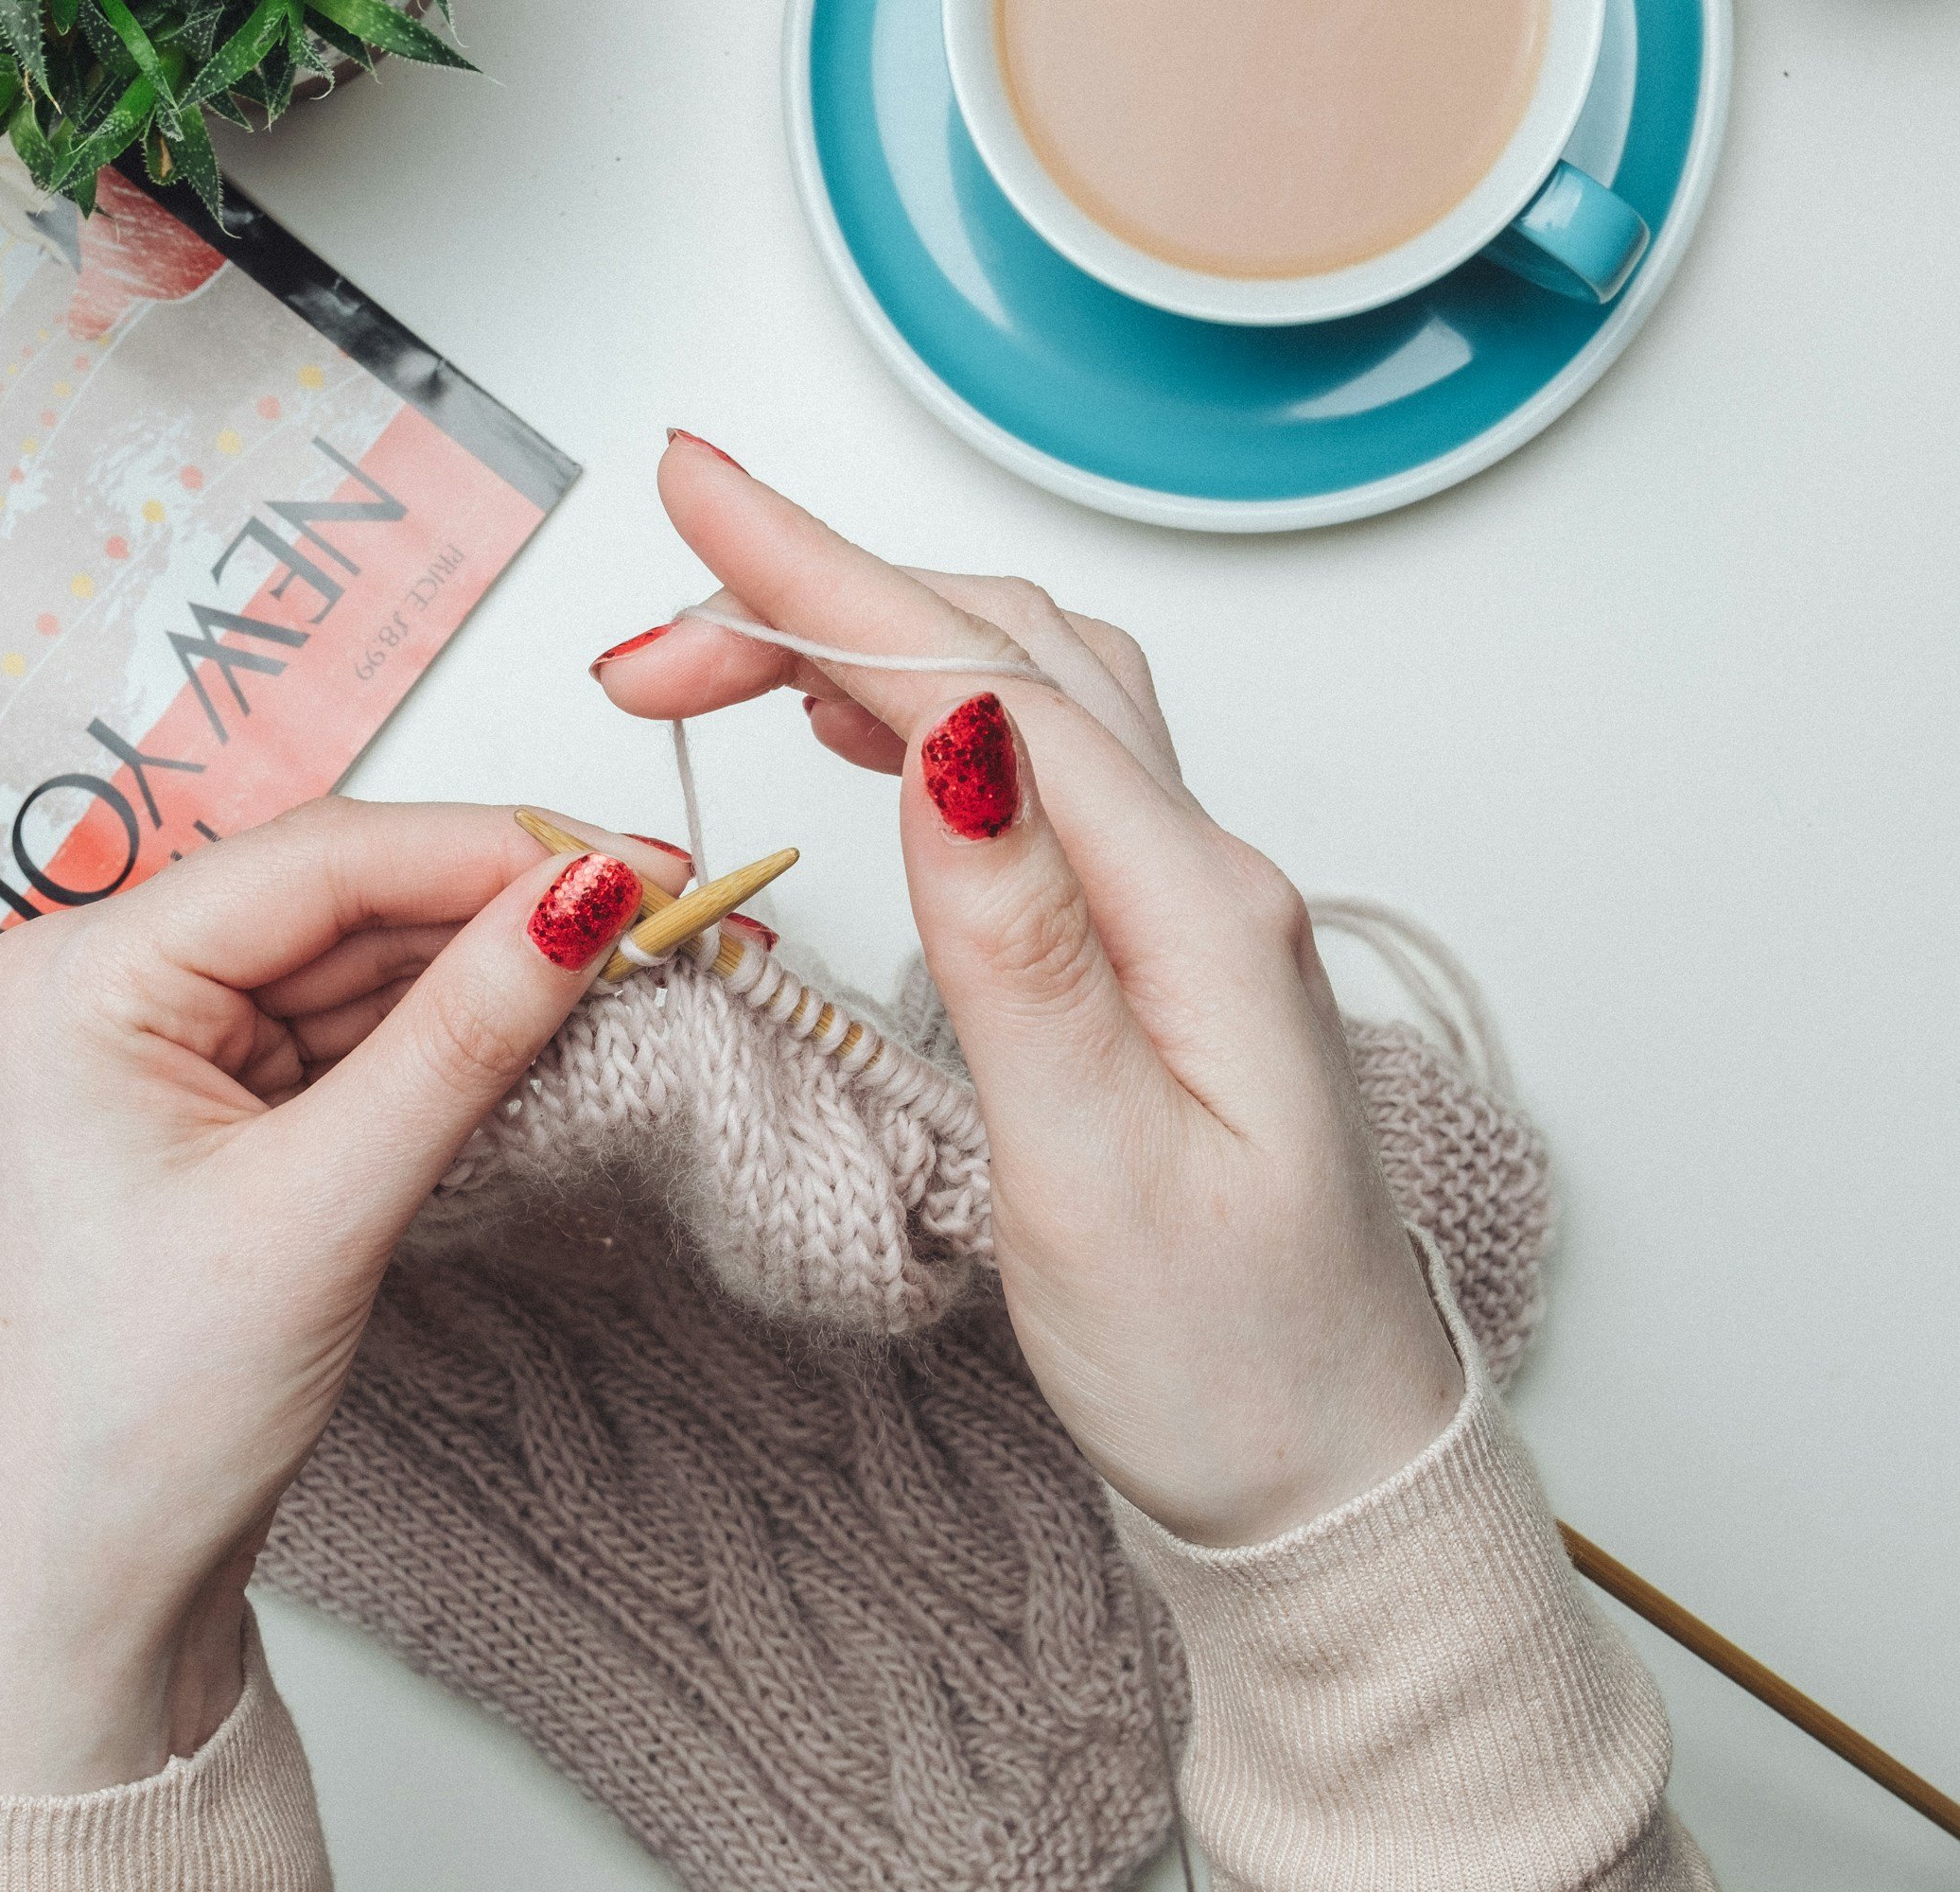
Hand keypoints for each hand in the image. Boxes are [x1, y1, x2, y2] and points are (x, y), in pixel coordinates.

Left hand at [0, 800, 679, 1792]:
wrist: (72, 1595)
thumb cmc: (126, 1419)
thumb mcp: (319, 1208)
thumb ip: (462, 1040)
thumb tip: (589, 900)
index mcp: (83, 974)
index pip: (327, 860)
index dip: (501, 850)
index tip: (647, 867)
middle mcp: (115, 988)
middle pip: (354, 901)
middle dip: (515, 908)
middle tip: (676, 914)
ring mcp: (170, 1053)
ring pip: (369, 970)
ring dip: (499, 973)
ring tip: (641, 969)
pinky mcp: (223, 1116)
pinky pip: (361, 1041)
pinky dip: (458, 1039)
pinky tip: (552, 1027)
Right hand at [592, 437, 1464, 1547]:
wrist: (1325, 1465)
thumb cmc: (1223, 1358)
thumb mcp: (1099, 1173)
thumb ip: (1021, 945)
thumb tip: (948, 737)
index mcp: (1192, 909)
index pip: (988, 681)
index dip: (826, 578)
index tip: (694, 490)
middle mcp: (1203, 875)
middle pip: (1004, 654)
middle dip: (820, 595)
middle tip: (649, 626)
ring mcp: (1185, 904)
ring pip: (1024, 694)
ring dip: (875, 638)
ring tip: (724, 651)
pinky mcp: (1153, 946)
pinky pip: (1041, 770)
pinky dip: (933, 711)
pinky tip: (868, 731)